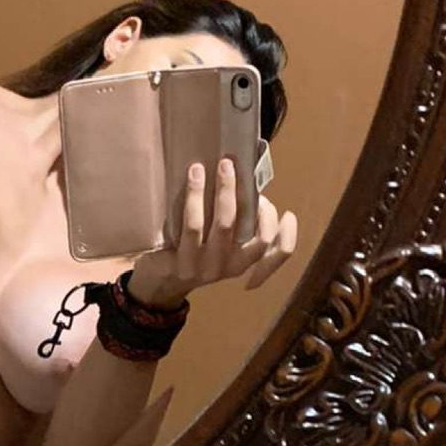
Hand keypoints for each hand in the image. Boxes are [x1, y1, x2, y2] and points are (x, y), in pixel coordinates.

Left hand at [128, 159, 298, 307]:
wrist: (156, 280)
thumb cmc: (192, 247)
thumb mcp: (220, 238)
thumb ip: (238, 218)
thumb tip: (248, 176)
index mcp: (245, 260)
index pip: (279, 252)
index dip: (289, 234)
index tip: (287, 213)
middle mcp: (232, 267)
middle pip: (258, 234)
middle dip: (250, 197)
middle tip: (232, 164)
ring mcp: (208, 269)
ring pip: (225, 225)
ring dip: (225, 190)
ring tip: (219, 165)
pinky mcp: (184, 265)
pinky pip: (193, 226)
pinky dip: (196, 197)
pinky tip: (194, 175)